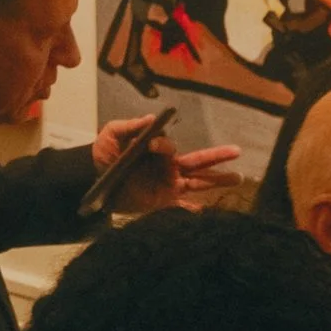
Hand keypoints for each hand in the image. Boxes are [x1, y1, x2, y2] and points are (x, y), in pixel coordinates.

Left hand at [88, 115, 240, 211]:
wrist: (92, 179)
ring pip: (198, 182)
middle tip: (238, 151)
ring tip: (238, 178)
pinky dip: (194, 210)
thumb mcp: (111, 135)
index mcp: (157, 150)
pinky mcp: (163, 201)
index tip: (152, 146)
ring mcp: (168, 184)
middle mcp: (167, 166)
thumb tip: (152, 118)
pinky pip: (182, 206)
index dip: (163, 146)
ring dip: (217, 180)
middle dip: (217, 156)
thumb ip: (129, 126)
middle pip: (197, 161)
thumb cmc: (103, 154)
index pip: (168, 147)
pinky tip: (207, 212)